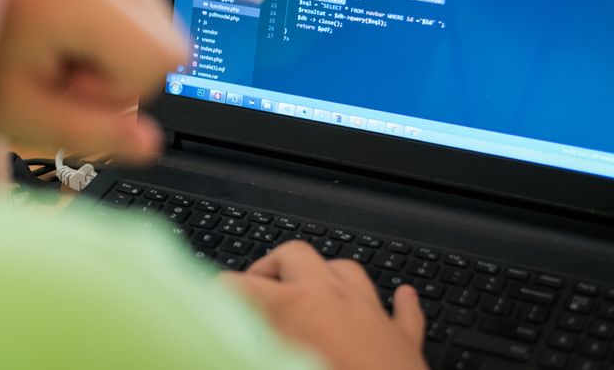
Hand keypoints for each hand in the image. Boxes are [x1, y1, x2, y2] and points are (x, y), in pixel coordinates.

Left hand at [0, 0, 187, 157]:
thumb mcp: (22, 115)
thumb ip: (90, 134)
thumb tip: (149, 144)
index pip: (161, 61)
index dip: (118, 91)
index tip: (65, 80)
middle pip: (168, 47)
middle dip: (121, 75)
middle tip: (60, 67)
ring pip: (160, 33)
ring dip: (117, 56)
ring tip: (59, 48)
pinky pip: (146, 17)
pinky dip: (114, 35)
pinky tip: (67, 32)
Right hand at [221, 241, 426, 369]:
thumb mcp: (280, 364)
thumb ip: (256, 352)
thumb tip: (238, 347)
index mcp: (296, 306)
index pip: (242, 284)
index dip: (220, 291)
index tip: (211, 302)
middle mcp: (333, 298)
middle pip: (294, 255)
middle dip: (270, 268)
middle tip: (255, 292)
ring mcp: (371, 314)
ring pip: (345, 270)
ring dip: (324, 276)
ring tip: (309, 291)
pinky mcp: (402, 339)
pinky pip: (401, 308)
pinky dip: (396, 302)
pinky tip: (400, 296)